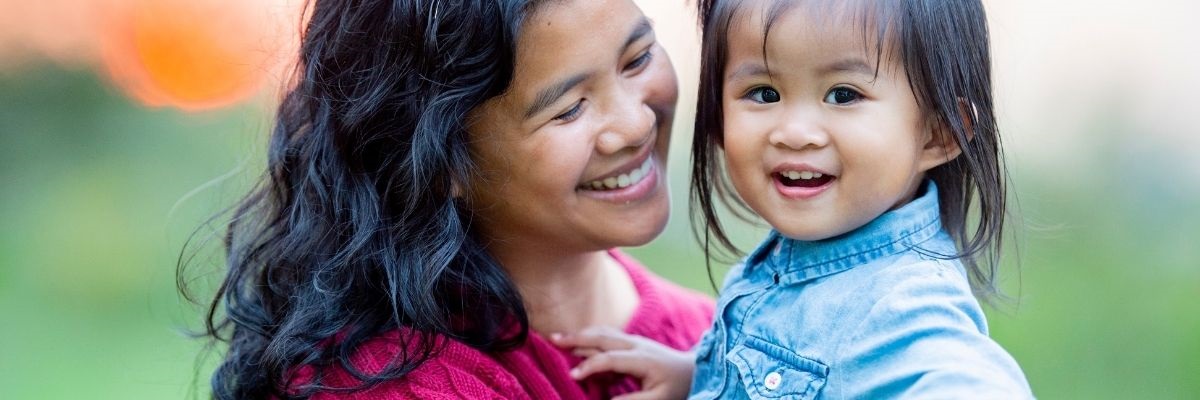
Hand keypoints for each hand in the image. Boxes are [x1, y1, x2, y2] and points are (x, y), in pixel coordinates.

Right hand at [550, 326, 694, 399]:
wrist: (691, 369)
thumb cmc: (676, 387)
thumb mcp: (660, 399)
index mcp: (643, 359)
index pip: (610, 358)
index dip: (590, 366)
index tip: (572, 376)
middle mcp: (636, 344)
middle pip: (602, 336)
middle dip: (577, 338)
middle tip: (552, 339)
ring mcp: (633, 340)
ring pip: (603, 333)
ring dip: (580, 334)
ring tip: (557, 338)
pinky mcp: (631, 342)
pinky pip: (607, 336)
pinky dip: (589, 337)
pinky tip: (576, 342)